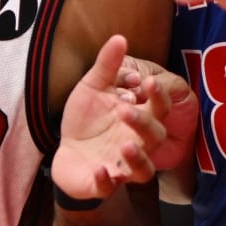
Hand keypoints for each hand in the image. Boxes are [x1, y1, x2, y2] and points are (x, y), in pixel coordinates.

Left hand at [52, 35, 186, 202]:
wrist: (67, 152)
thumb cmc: (86, 120)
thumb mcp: (92, 88)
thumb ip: (106, 66)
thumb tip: (120, 37)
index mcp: (138, 119)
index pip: (159, 109)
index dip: (158, 96)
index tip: (149, 81)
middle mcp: (136, 144)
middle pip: (154, 138)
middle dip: (143, 124)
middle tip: (124, 109)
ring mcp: (120, 166)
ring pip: (142, 170)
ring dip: (136, 159)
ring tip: (125, 145)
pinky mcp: (101, 184)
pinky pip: (109, 187)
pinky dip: (105, 181)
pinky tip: (99, 170)